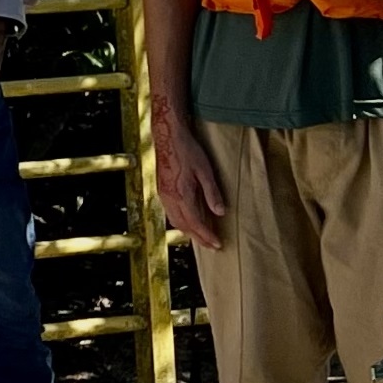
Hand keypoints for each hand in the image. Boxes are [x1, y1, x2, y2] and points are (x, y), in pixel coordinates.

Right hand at [156, 114, 226, 252]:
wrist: (167, 136)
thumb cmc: (188, 150)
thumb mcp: (205, 171)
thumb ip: (212, 193)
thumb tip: (220, 213)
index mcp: (181, 194)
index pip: (195, 223)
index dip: (207, 236)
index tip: (218, 245)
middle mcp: (169, 198)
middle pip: (184, 226)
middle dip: (198, 238)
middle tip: (213, 246)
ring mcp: (163, 194)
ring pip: (175, 220)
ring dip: (189, 231)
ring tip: (202, 236)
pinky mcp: (162, 189)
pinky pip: (171, 212)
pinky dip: (181, 221)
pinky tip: (189, 219)